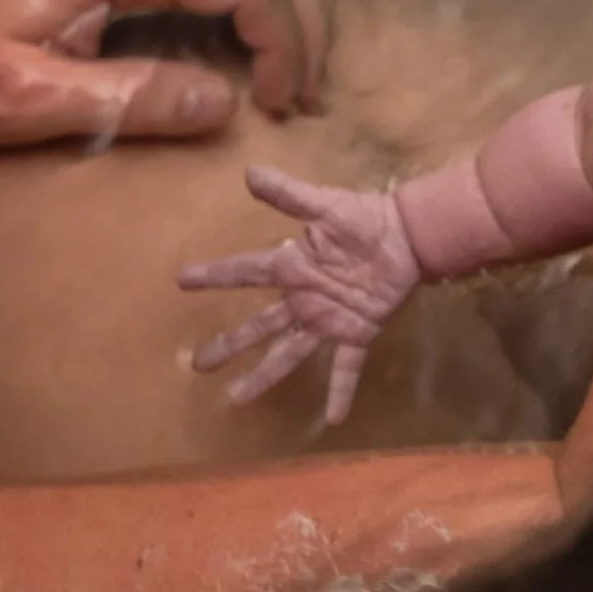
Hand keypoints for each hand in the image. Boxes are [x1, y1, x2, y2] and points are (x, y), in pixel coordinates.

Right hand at [177, 167, 421, 424]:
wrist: (411, 236)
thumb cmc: (366, 219)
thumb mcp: (325, 204)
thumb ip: (289, 194)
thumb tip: (249, 173)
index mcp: (292, 266)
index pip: (244, 272)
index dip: (215, 275)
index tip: (181, 280)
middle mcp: (303, 299)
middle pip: (258, 326)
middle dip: (228, 345)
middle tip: (197, 364)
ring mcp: (328, 319)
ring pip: (288, 353)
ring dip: (263, 376)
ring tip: (236, 400)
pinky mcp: (358, 332)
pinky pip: (346, 366)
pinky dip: (339, 391)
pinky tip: (332, 419)